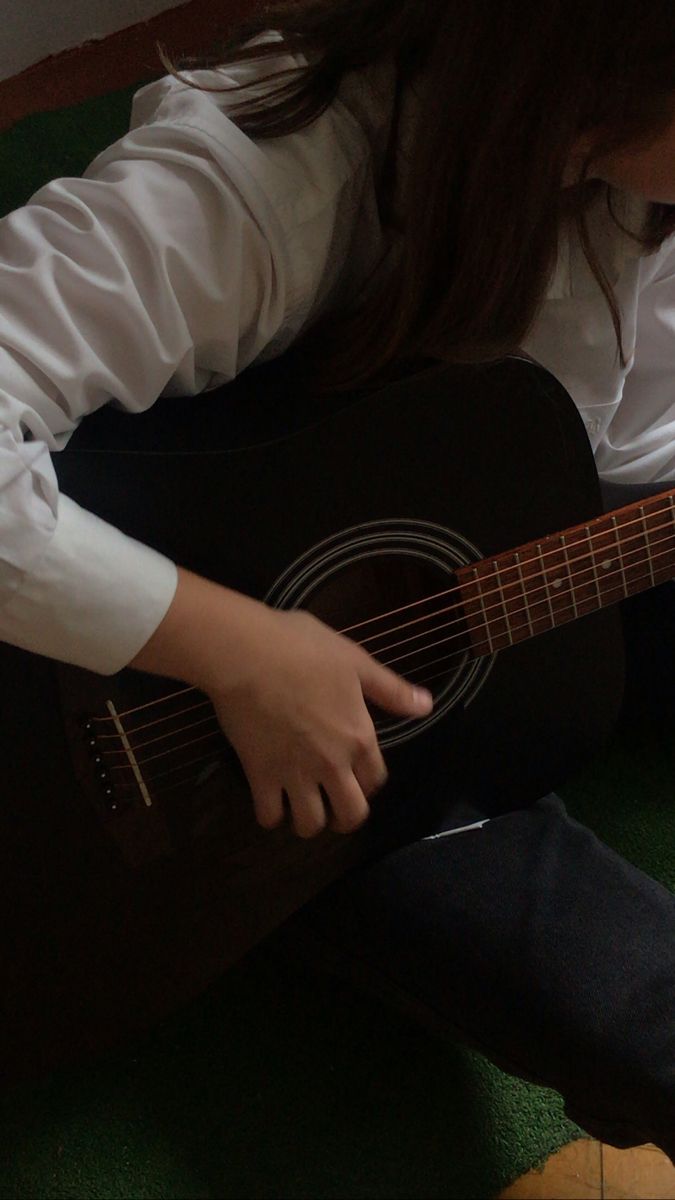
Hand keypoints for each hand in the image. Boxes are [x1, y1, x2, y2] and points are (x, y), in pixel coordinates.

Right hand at [211, 608, 432, 837]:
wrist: (247, 654)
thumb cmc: (303, 649)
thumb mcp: (355, 662)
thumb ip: (390, 690)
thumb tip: (427, 706)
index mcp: (358, 738)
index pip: (375, 780)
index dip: (368, 782)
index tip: (357, 775)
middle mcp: (332, 764)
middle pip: (350, 815)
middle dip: (345, 816)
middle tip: (333, 803)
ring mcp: (295, 774)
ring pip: (310, 824)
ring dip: (310, 820)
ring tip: (302, 806)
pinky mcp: (260, 776)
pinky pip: (269, 815)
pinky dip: (271, 814)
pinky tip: (270, 799)